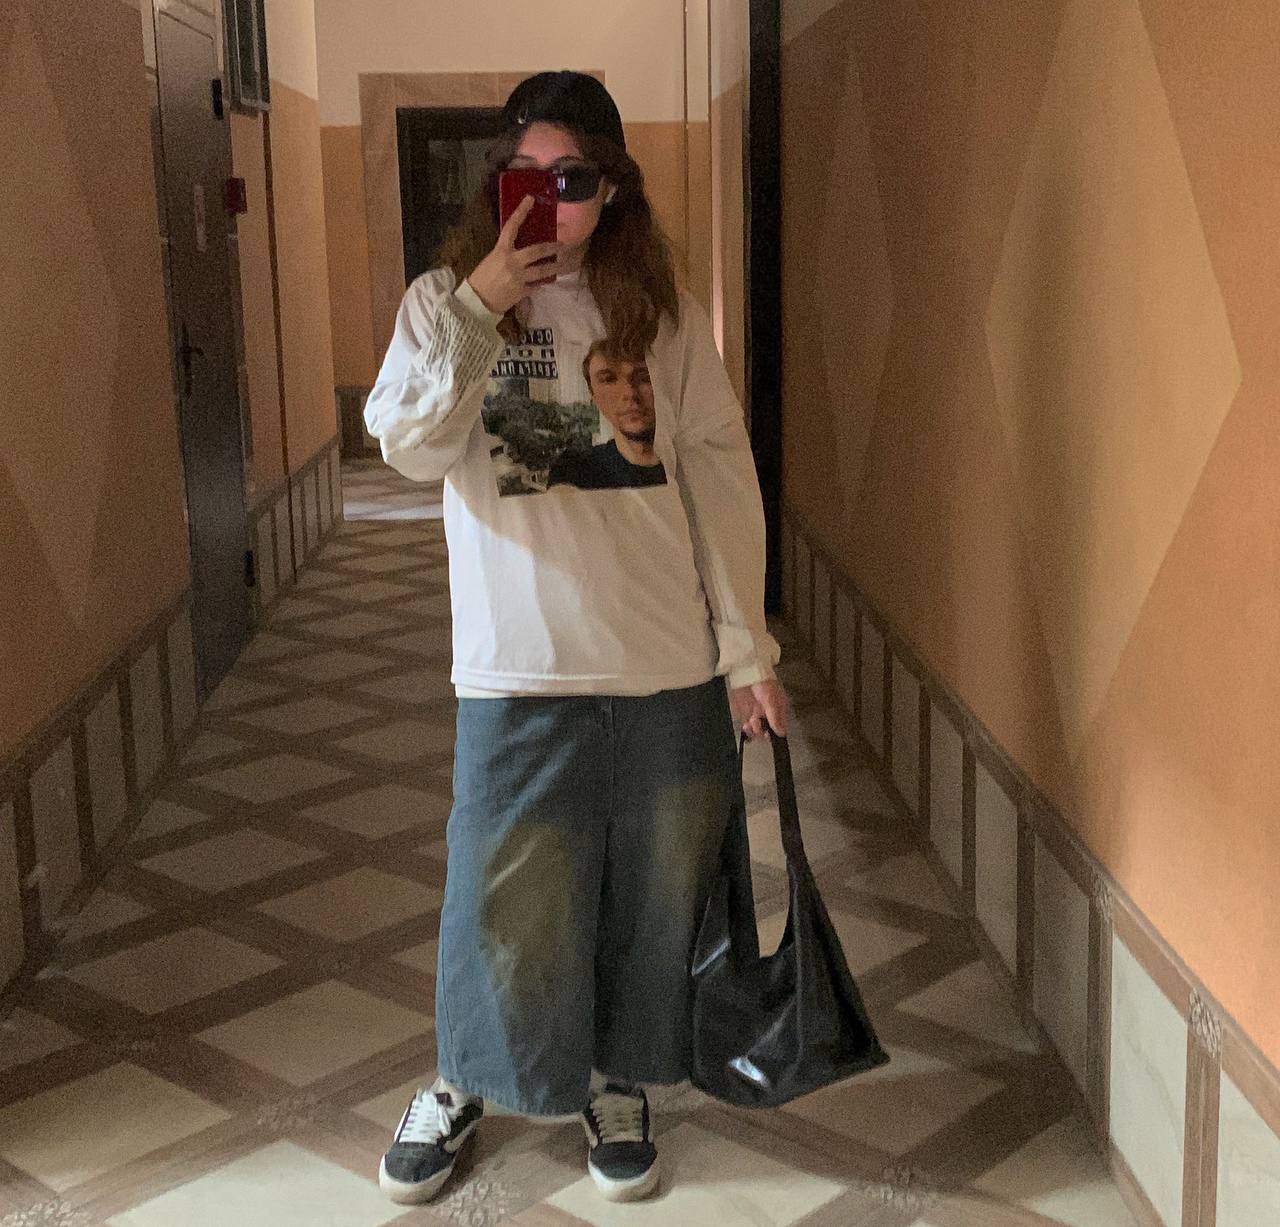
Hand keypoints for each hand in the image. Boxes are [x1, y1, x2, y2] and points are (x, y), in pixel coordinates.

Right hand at [468, 196, 562, 314]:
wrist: (477, 301)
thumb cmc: (480, 279)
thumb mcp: (491, 260)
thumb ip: (505, 254)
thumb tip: (518, 252)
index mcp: (501, 250)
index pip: (512, 226)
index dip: (521, 211)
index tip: (530, 199)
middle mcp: (513, 262)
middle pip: (537, 251)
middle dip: (551, 247)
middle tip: (562, 244)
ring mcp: (519, 277)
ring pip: (542, 270)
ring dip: (554, 267)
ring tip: (563, 265)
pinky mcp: (522, 291)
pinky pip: (536, 286)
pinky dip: (541, 283)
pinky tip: (547, 281)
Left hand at [730, 678, 788, 740]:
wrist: (745, 671)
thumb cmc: (761, 680)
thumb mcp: (770, 699)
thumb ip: (774, 716)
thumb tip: (781, 732)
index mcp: (778, 708)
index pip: (779, 726)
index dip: (775, 734)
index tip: (769, 735)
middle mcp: (768, 713)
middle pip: (768, 731)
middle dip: (763, 732)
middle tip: (759, 725)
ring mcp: (757, 713)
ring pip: (757, 730)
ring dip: (754, 730)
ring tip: (751, 723)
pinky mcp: (746, 713)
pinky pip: (747, 726)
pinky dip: (746, 729)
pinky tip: (746, 725)